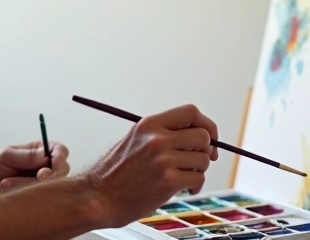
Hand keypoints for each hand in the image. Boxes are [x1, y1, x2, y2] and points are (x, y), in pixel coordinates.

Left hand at [0, 141, 69, 191]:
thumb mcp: (6, 156)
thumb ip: (26, 156)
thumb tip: (45, 154)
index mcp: (40, 150)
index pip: (60, 151)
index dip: (60, 158)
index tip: (53, 166)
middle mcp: (44, 166)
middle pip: (62, 170)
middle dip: (51, 175)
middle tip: (38, 177)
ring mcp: (40, 182)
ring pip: (51, 185)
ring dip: (31, 185)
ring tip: (6, 183)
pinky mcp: (36, 197)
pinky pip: (41, 198)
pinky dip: (26, 195)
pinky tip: (8, 189)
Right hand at [84, 104, 218, 227]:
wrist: (99, 196)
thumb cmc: (117, 173)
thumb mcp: (135, 140)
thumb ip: (163, 134)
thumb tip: (199, 135)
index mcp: (149, 125)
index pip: (190, 112)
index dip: (206, 124)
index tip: (210, 137)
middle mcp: (157, 139)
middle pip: (202, 136)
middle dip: (205, 150)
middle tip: (198, 161)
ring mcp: (163, 160)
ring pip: (203, 159)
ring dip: (199, 170)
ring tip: (185, 177)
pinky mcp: (168, 181)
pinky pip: (198, 179)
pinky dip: (196, 186)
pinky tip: (186, 189)